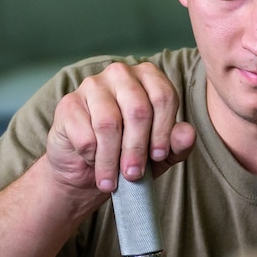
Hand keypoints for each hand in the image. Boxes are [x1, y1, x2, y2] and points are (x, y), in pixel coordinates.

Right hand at [43, 61, 196, 201]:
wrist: (86, 171)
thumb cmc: (127, 156)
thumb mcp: (158, 156)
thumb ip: (176, 145)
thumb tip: (187, 134)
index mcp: (148, 77)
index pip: (164, 97)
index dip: (163, 131)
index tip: (159, 157)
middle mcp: (120, 73)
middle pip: (138, 109)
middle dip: (137, 148)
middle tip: (134, 175)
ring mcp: (92, 85)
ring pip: (108, 123)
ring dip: (111, 159)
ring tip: (111, 182)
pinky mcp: (68, 103)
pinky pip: (85, 133)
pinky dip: (91, 156)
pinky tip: (92, 162)